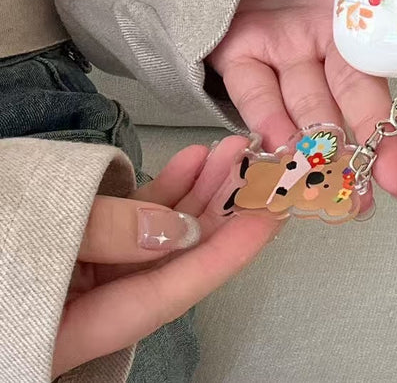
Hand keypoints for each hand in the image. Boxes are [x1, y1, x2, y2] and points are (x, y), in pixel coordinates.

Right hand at [53, 139, 271, 378]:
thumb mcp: (42, 242)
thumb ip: (108, 235)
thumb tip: (176, 229)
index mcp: (83, 328)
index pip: (175, 291)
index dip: (227, 255)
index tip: (270, 219)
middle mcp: (97, 302)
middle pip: (177, 257)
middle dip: (223, 210)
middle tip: (258, 168)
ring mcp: (92, 270)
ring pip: (163, 230)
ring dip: (201, 189)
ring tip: (232, 152)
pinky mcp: (84, 241)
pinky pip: (136, 216)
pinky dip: (166, 187)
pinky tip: (193, 160)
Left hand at [207, 0, 396, 200]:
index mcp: (365, 1)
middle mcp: (330, 35)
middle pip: (363, 96)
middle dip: (386, 142)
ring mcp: (285, 46)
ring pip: (313, 107)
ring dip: (331, 150)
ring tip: (352, 194)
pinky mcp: (238, 48)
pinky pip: (252, 90)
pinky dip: (266, 120)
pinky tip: (285, 148)